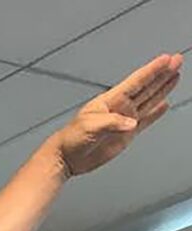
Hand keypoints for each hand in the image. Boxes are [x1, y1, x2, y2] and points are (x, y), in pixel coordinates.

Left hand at [52, 52, 182, 176]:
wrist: (67, 158)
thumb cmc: (71, 139)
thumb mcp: (90, 127)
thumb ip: (112, 123)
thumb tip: (131, 124)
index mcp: (110, 101)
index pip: (136, 81)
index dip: (152, 70)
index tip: (166, 59)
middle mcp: (120, 108)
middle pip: (147, 87)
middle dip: (162, 74)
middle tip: (177, 60)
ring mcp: (124, 120)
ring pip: (149, 100)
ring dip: (162, 89)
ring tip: (175, 76)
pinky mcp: (126, 134)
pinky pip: (145, 120)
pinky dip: (156, 113)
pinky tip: (164, 105)